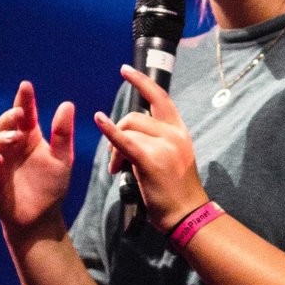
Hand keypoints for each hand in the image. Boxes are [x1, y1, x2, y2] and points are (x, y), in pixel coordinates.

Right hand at [0, 81, 74, 233]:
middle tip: (20, 112)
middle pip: (4, 124)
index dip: (24, 99)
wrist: (42, 217)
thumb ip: (63, 134)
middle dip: (10, 116)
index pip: (24, 114)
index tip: (26, 86)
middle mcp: (11, 146)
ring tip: (15, 138)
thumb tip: (67, 104)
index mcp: (29, 136)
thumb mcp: (63, 158)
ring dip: (1, 137)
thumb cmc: (52, 185)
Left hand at [93, 65, 207, 232]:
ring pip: (128, 130)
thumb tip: (132, 129)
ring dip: (115, 148)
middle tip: (115, 157)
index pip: (160, 98)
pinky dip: (110, 130)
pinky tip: (98, 121)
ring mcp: (164, 146)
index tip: (125, 70)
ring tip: (116, 168)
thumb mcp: (174, 156)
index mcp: (179, 131)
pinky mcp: (151, 160)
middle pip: (135, 117)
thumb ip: (159, 138)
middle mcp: (174, 134)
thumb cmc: (176, 189)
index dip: (142, 81)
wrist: (186, 214)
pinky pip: (125, 141)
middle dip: (118, 131)